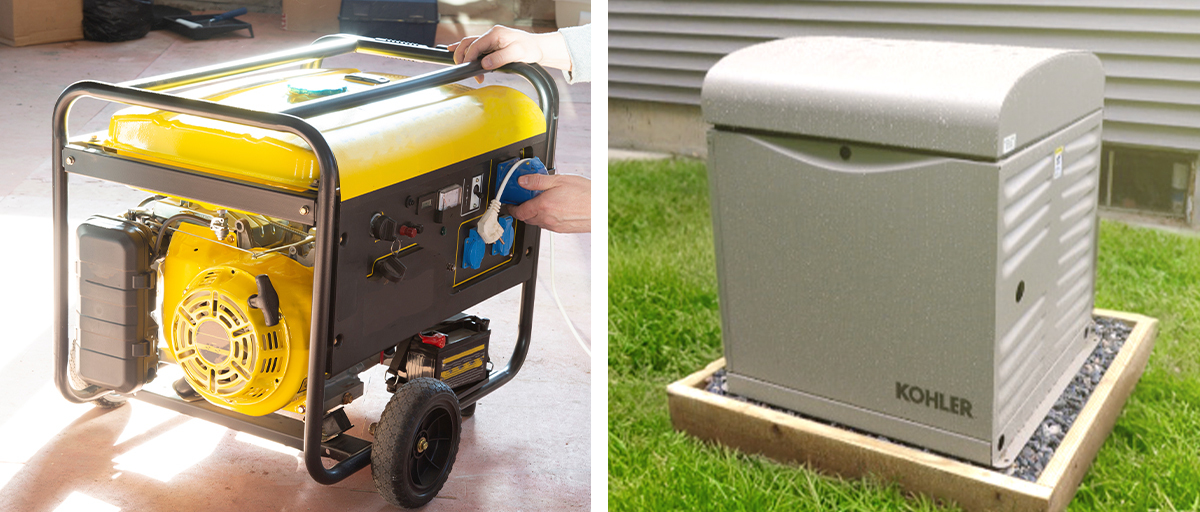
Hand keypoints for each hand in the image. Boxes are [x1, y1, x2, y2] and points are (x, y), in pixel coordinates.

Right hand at [447, 26, 570, 82]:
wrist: (538, 48)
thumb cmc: (530, 49)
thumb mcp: (517, 53)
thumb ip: (500, 58)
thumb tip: (485, 64)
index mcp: (495, 34)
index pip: (475, 46)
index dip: (470, 59)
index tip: (472, 72)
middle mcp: (490, 35)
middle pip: (468, 43)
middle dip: (462, 57)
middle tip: (465, 71)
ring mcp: (490, 39)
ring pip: (469, 44)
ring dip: (463, 55)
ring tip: (460, 66)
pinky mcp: (491, 45)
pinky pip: (474, 45)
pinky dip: (463, 49)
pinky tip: (452, 50)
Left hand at [508, 174, 590, 233]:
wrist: (601, 209)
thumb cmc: (585, 194)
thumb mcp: (559, 180)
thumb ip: (537, 181)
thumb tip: (522, 181)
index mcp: (543, 206)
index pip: (519, 211)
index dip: (511, 208)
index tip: (510, 203)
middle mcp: (547, 219)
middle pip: (526, 218)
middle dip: (521, 210)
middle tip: (522, 199)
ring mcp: (554, 226)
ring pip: (536, 222)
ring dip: (533, 214)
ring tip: (538, 201)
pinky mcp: (561, 229)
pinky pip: (546, 224)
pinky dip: (543, 217)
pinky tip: (551, 208)